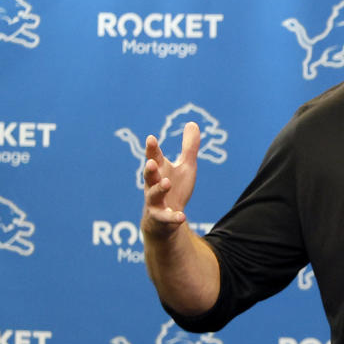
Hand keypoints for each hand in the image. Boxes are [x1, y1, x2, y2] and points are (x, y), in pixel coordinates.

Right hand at [141, 121, 200, 239]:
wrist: (164, 220)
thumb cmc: (174, 189)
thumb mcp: (185, 167)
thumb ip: (189, 147)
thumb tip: (193, 123)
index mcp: (159, 171)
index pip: (154, 157)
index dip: (152, 149)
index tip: (151, 138)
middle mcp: (153, 185)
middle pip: (149, 176)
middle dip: (149, 169)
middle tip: (151, 163)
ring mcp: (155, 202)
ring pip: (153, 195)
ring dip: (159, 189)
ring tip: (167, 183)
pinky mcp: (161, 218)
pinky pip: (166, 218)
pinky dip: (173, 217)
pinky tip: (181, 217)